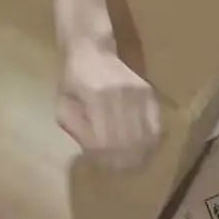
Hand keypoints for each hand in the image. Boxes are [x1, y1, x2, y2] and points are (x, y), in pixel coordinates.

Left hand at [58, 35, 161, 169]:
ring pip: (144, 137)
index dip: (103, 159)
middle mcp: (119, 95)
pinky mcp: (149, 93)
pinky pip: (155, 126)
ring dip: (137, 154)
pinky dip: (150, 142)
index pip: (104, 141)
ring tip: (130, 161)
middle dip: (121, 160)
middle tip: (116, 167)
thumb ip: (76, 129)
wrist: (92, 50)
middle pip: (127, 142)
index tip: (99, 164)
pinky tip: (143, 149)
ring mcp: (137, 93)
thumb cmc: (72, 79)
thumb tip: (92, 151)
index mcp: (94, 98)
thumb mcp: (63, 104)